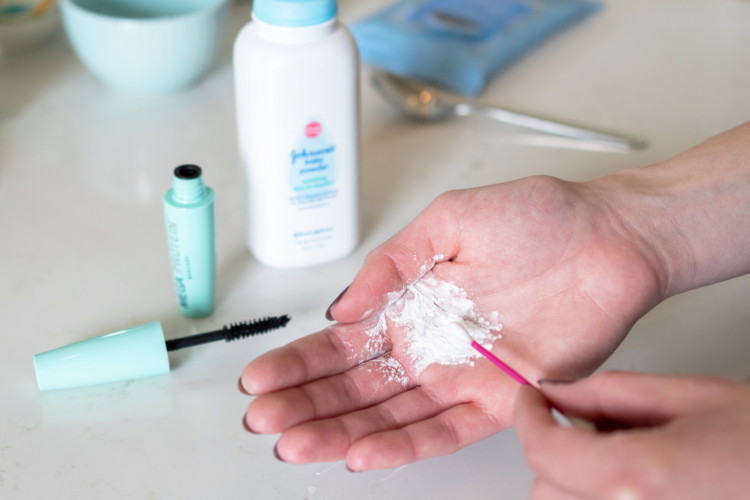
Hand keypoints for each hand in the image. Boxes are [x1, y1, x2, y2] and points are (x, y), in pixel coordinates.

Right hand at [240, 176, 663, 469]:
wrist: (607, 238)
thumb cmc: (536, 218)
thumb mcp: (447, 220)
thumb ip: (392, 263)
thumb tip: (341, 306)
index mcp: (409, 305)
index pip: (341, 344)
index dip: (298, 363)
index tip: (258, 378)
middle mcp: (428, 346)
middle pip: (354, 386)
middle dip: (304, 404)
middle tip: (263, 419)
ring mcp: (460, 375)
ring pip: (389, 414)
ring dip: (340, 430)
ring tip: (294, 443)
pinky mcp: (500, 398)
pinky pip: (444, 429)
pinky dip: (403, 444)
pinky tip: (362, 454)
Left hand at [514, 371, 749, 498]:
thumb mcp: (692, 397)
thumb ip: (610, 394)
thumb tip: (557, 394)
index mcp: (638, 479)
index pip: (542, 453)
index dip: (527, 419)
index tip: (530, 400)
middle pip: (547, 493)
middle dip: (554, 454)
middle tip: (585, 425)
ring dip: (575, 486)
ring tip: (623, 455)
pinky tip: (642, 483)